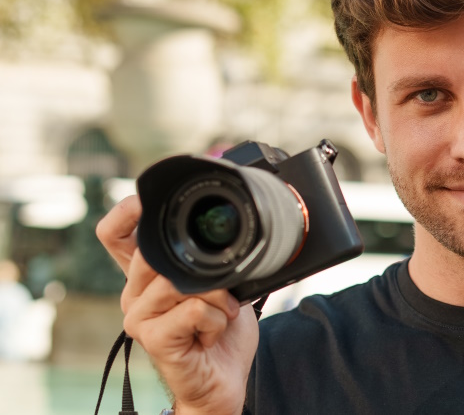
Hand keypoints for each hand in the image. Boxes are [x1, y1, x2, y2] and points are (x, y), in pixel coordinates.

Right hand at [97, 196, 258, 414]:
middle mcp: (134, 293)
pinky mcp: (153, 338)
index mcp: (146, 275)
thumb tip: (231, 232)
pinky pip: (193, 309)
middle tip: (225, 289)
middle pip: (155, 252)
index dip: (127, 210)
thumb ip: (213, 260)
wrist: (222, 382)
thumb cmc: (220, 333)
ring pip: (180, 281)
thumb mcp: (220, 285)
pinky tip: (212, 333)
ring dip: (218, 296)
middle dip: (205, 268)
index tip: (151, 200)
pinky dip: (216, 318)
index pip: (114, 233)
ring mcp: (139, 317)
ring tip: (223, 314)